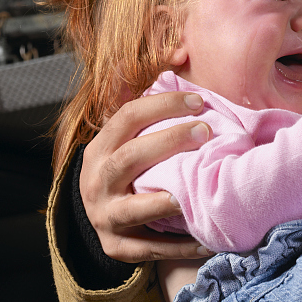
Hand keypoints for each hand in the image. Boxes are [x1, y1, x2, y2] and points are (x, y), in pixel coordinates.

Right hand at [80, 92, 212, 261]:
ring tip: (198, 191)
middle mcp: (97, 180)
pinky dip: (177, 246)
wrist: (95, 213)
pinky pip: (148, 249)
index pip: (127, 118)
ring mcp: (105, 216)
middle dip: (169, 142)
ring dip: (166, 201)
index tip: (199, 100)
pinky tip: (206, 237)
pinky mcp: (117, 247)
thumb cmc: (125, 164)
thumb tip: (181, 53)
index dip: (162, 106)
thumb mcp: (125, 134)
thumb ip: (150, 97)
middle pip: (130, 158)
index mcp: (100, 147)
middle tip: (206, 132)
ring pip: (133, 209)